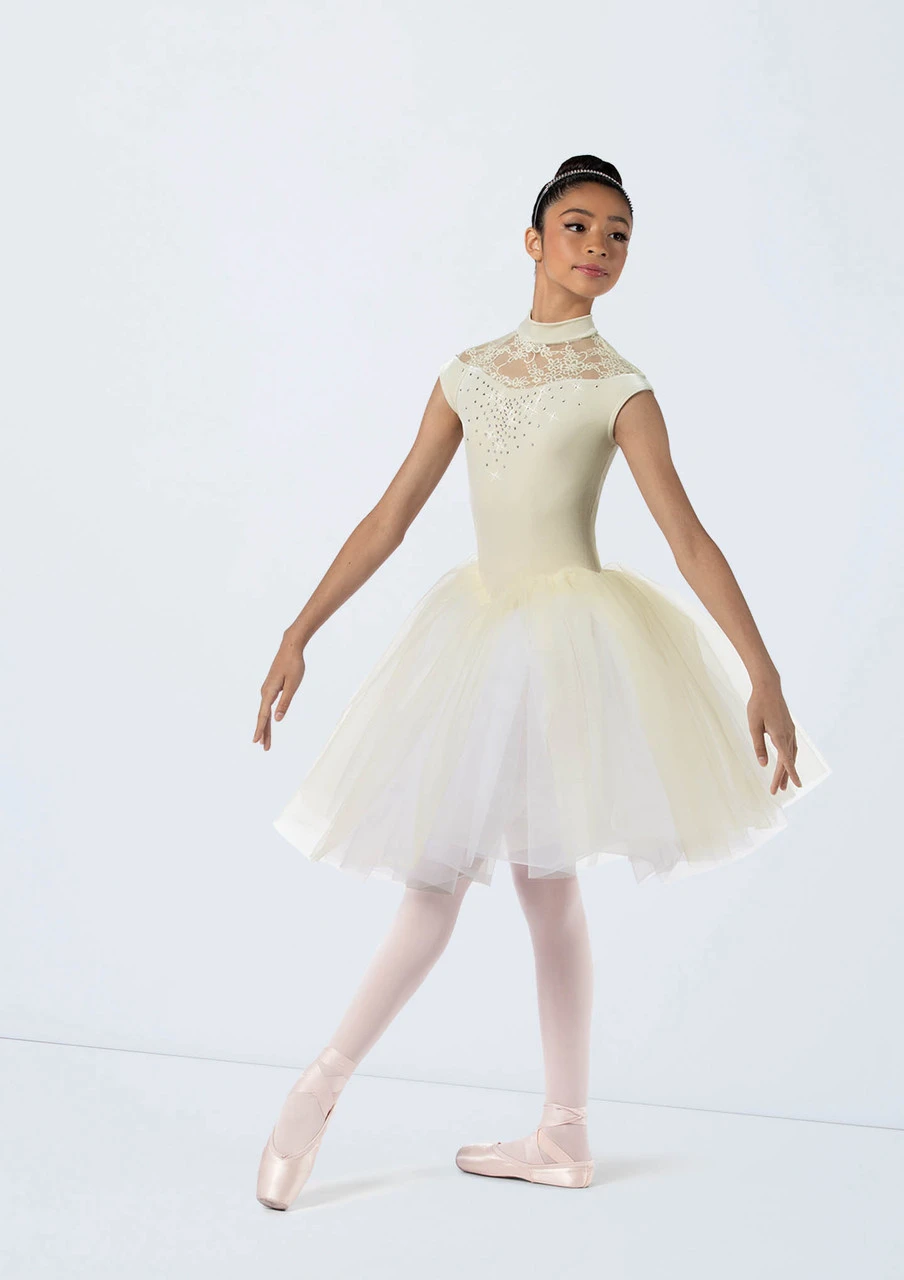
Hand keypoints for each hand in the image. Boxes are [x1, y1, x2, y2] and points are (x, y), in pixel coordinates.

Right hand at [253, 633, 305, 751]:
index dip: (261, 730)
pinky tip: (269, 721)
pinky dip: (267, 717)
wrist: (290, 648)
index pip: (264, 715)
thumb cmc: (294, 665)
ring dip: (265, 726)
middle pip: (263, 716)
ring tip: (265, 740)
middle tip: (264, 748)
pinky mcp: (271, 688)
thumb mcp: (292, 685)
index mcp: (269, 692)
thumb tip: (278, 719)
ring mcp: (267, 690)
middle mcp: (265, 692)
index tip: (257, 742)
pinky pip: (267, 706)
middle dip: (264, 732)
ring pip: (265, 712)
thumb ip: (285, 702)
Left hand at [747, 682, 801, 794]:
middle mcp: (788, 735)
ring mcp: (790, 731)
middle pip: (787, 760)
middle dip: (782, 777)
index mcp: (779, 735)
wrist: (768, 687)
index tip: (797, 785)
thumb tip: (763, 764)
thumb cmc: (758, 705)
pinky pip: (791, 747)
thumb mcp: (754, 726)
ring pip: (791, 755)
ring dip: (787, 770)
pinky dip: (790, 758)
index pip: (787, 759)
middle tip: (776, 791)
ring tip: (783, 784)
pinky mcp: (789, 728)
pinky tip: (787, 763)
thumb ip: (758, 746)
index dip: (791, 774)